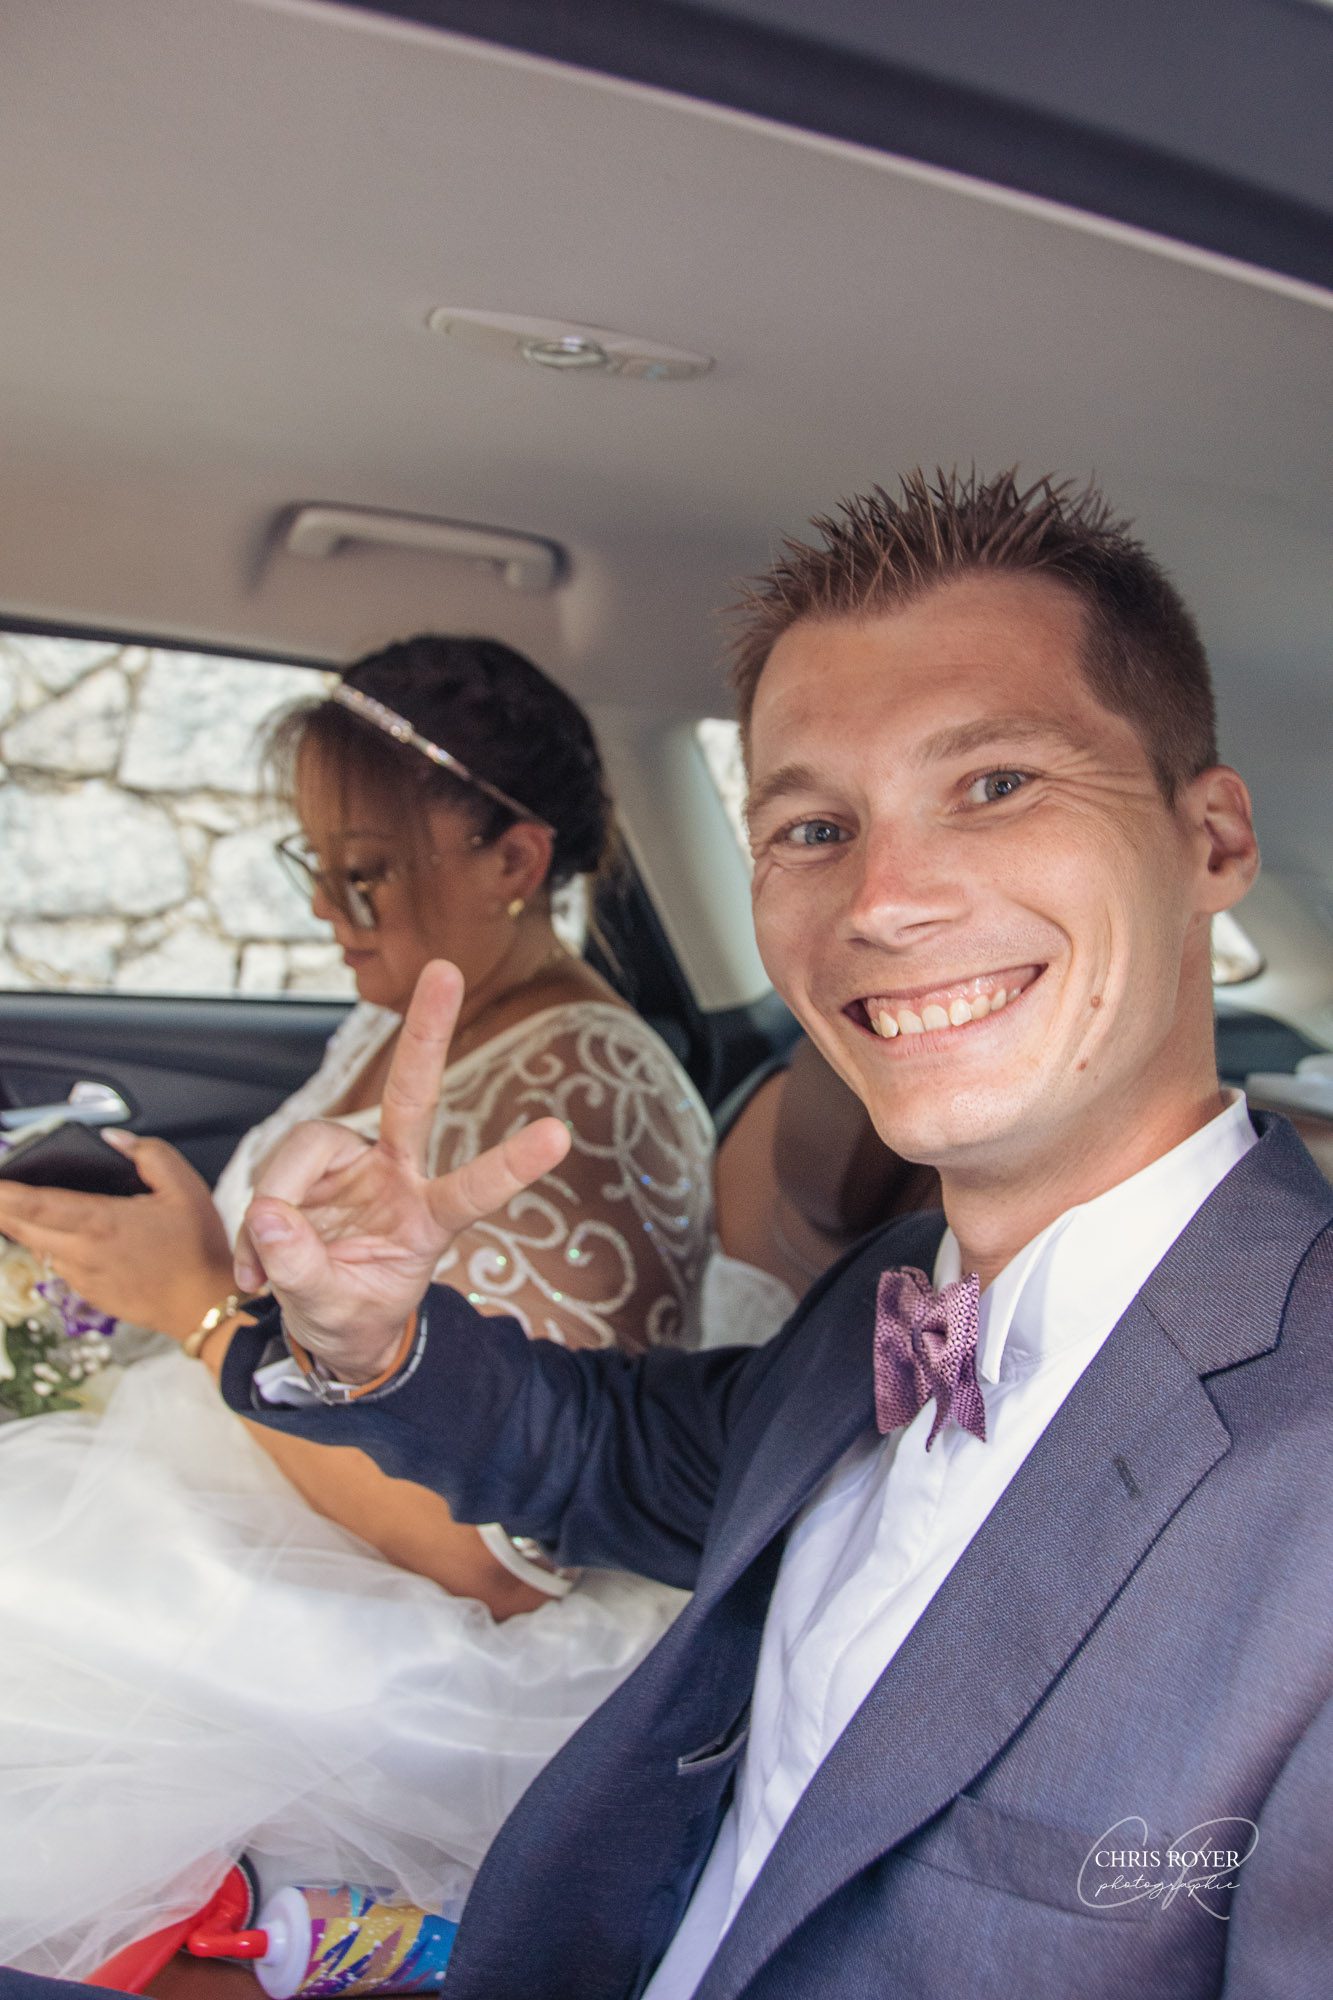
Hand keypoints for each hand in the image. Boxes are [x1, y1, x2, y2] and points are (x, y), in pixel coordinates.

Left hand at [0, 1134, 235, 1337]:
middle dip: (1, 1210)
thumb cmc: (197, 1248)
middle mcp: (83, 1251)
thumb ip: (150, 1155)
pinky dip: (50, 1248)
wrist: (203, 1304)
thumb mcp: (185, 1188)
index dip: (5, 1194)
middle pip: (22, 1229)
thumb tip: (114, 1140)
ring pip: (38, 1248)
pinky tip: (64, 1237)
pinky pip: (58, 1266)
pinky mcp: (88, 1293)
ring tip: (19, 1210)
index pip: (36, 1205)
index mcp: (101, 1221)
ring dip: (24, 1229)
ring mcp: (82, 1276)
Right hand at [235, 960, 570, 1380]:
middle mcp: (397, 1175)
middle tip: (446, 970)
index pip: (474, 1188)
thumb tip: (270, 1214)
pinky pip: (271, 1175)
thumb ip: (303, 1268)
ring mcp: (353, 1164)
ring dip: (275, 1202)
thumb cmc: (352, 1315)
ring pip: (305, 1147)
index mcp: (429, 1219)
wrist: (328, 1325)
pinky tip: (257, 1264)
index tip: (560, 1134)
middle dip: (427, 1032)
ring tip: (265, 1268)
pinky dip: (255, 1223)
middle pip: (411, 1096)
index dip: (513, 1164)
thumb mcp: (334, 1312)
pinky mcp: (312, 1165)